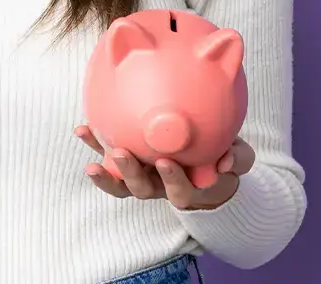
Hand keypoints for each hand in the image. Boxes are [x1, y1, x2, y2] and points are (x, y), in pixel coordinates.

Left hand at [75, 124, 255, 210]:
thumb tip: (227, 162)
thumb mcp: (238, 157)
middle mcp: (161, 186)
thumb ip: (237, 158)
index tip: (166, 162)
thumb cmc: (224, 158)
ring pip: (120, 181)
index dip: (172, 180)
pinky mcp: (129, 163)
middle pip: (142, 189)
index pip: (179, 192)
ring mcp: (143, 176)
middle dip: (130, 173)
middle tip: (121, 154)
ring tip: (90, 152)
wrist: (208, 164)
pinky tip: (82, 129)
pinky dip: (94, 147)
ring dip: (104, 170)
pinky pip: (108, 159)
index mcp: (188, 187)